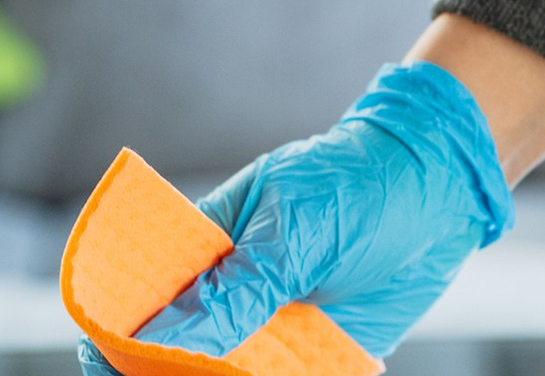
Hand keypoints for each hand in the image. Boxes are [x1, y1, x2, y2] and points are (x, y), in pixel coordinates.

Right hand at [128, 62, 513, 358]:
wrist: (442, 194)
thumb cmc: (356, 187)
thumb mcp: (292, 234)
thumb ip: (235, 290)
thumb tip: (166, 338)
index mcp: (208, 245)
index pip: (145, 289)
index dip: (117, 323)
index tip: (103, 353)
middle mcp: (234, 289)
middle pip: (179, 343)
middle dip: (162, 367)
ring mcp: (271, 325)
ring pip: (226, 371)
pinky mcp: (315, 356)